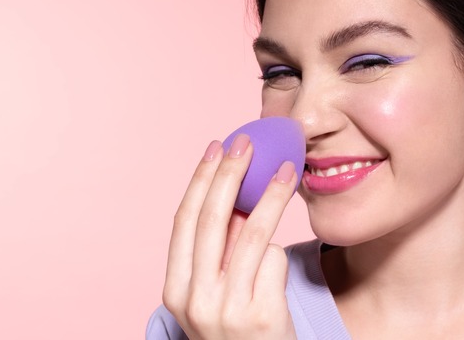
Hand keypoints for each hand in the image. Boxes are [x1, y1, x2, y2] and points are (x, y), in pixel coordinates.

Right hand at [162, 135, 297, 339]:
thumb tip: (240, 196)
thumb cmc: (240, 331)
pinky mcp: (262, 317)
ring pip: (250, 235)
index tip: (215, 148)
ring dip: (270, 195)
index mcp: (175, 290)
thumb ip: (222, 251)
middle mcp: (194, 300)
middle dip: (229, 174)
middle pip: (211, 220)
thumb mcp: (216, 293)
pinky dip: (281, 250)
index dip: (200, 180)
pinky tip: (284, 253)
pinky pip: (274, 262)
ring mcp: (227, 310)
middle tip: (246, 143)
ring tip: (287, 169)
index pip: (183, 221)